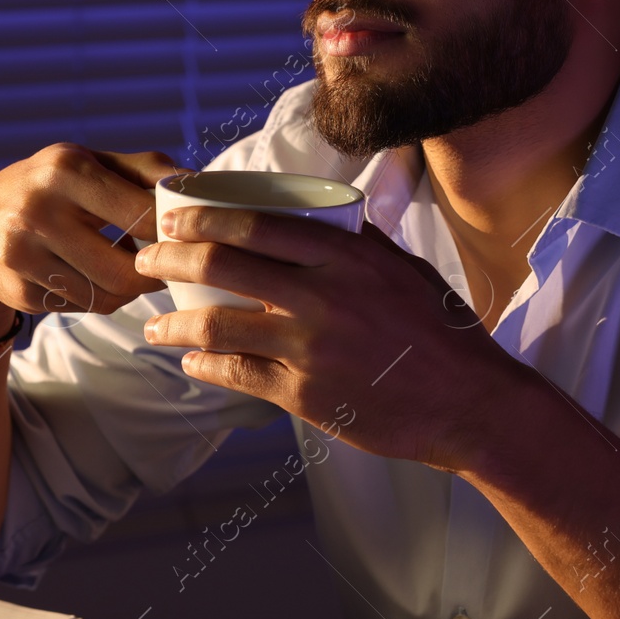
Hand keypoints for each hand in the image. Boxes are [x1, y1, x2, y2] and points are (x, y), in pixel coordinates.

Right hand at [0, 144, 186, 342]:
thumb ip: (145, 169)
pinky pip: (83, 307)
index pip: (143, 214)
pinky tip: (93, 277)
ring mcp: (22, 254)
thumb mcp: (89, 163)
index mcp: (66, 168)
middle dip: (155, 274)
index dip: (173, 234)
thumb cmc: (51, 188)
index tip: (187, 240)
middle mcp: (38, 210)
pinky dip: (98, 297)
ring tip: (132, 270)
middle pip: (126, 268)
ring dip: (129, 289)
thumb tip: (199, 183)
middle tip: (166, 269)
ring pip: (106, 295)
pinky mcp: (17, 291)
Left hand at [134, 206, 520, 471]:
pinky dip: (205, 364)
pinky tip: (192, 360)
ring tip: (155, 325)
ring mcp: (310, 348)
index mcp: (346, 257)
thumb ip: (358, 244)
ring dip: (174, 322)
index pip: (257, 223)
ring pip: (217, 323)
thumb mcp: (405, 270)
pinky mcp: (305, 395)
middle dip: (171, 257)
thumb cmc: (442, 332)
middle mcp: (323, 297)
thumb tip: (318, 215)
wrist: (470, 403)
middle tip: (149, 259)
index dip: (205, 216)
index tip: (176, 217)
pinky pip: (237, 374)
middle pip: (223, 264)